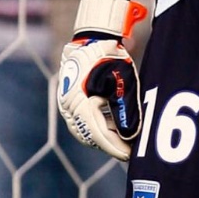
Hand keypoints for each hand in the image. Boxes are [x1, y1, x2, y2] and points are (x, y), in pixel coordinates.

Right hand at [57, 0, 147, 161]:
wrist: (92, 42)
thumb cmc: (109, 59)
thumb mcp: (122, 83)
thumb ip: (126, 109)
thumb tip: (130, 136)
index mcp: (80, 102)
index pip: (97, 133)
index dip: (114, 147)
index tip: (129, 155)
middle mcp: (69, 107)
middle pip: (90, 136)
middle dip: (110, 145)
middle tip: (130, 152)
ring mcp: (67, 106)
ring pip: (86, 131)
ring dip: (104, 137)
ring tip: (125, 142)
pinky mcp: (70, 104)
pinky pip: (84, 123)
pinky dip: (99, 128)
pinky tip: (115, 130)